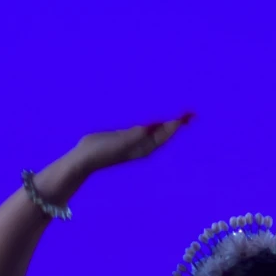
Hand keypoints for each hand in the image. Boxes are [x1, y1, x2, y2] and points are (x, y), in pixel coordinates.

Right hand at [73, 114, 193, 171]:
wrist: (85, 159)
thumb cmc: (102, 150)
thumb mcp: (120, 141)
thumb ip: (134, 135)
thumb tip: (149, 128)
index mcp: (144, 148)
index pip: (164, 135)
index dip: (175, 126)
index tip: (185, 117)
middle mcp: (143, 147)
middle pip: (163, 134)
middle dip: (175, 125)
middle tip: (189, 115)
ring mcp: (135, 144)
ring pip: (156, 133)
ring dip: (166, 125)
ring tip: (178, 118)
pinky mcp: (126, 140)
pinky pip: (145, 132)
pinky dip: (153, 126)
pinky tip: (155, 123)